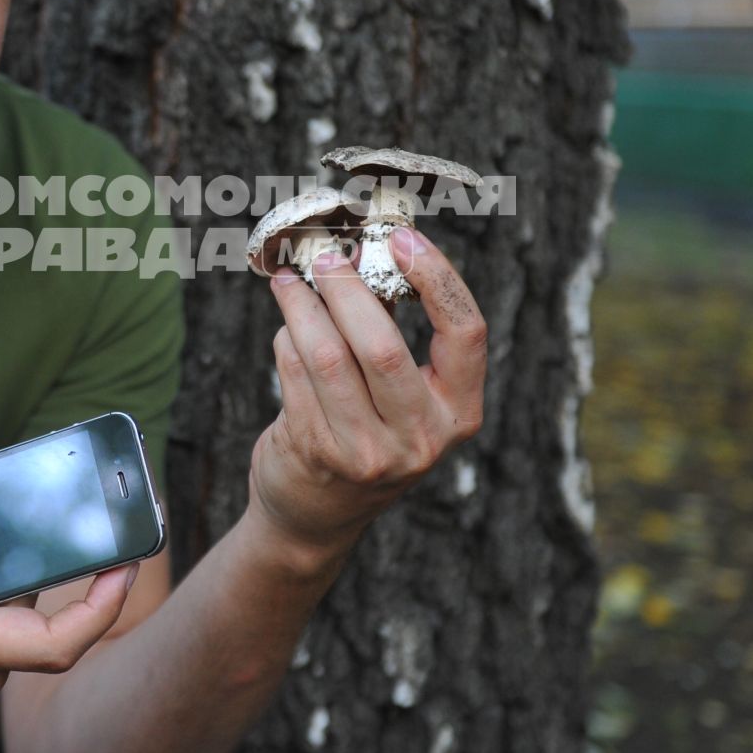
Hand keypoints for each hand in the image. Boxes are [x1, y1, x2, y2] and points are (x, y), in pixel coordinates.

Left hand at [251, 225, 486, 558]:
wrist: (317, 515)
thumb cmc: (366, 433)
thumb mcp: (401, 395)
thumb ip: (390, 328)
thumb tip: (362, 251)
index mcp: (459, 413)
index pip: (466, 333)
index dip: (436, 277)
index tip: (401, 237)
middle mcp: (420, 438)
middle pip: (382, 345)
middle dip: (347, 288)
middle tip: (326, 255)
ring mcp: (365, 451)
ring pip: (326, 355)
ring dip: (302, 305)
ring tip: (290, 279)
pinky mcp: (314, 450)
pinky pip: (293, 371)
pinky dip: (286, 338)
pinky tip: (286, 325)